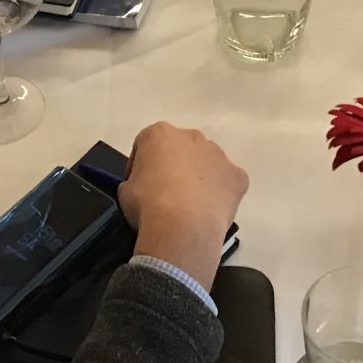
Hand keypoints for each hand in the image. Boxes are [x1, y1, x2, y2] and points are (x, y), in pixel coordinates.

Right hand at [118, 122, 249, 288]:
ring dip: (198, 178)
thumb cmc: (148, 205)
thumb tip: (142, 186)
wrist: (182, 227)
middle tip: (165, 196)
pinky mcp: (237, 176)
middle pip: (180, 150)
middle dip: (173, 168)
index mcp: (160, 134)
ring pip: (206, 163)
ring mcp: (218, 155)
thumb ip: (134, 180)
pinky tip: (210, 211)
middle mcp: (192, 137)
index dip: (139, 166)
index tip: (138, 186)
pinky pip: (227, 182)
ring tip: (189, 207)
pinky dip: (220, 193)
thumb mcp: (125, 192)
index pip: (146, 144)